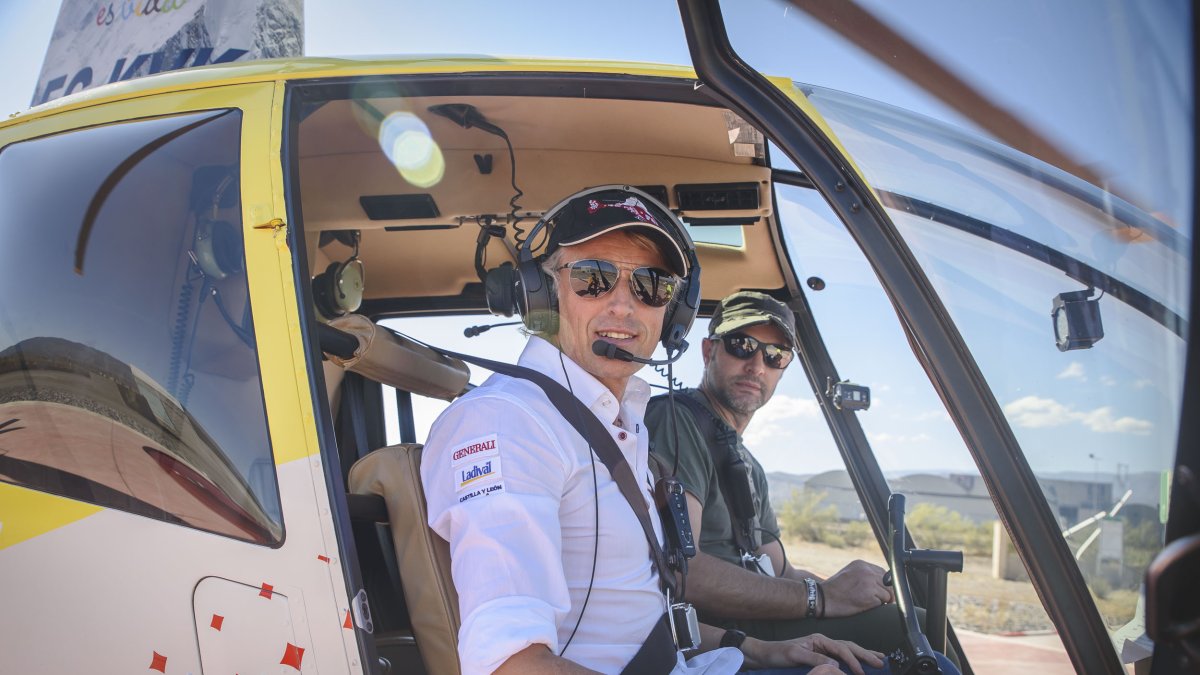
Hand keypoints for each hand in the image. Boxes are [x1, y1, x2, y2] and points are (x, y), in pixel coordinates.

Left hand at [742, 633, 884, 674]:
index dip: (853, 660)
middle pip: (849, 646)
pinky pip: (842, 655)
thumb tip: (836, 664)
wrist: (765, 654)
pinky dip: (853, 658)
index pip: (841, 649)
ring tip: (879, 659)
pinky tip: (860, 662)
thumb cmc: (778, 654)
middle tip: (881, 662)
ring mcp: (822, 647)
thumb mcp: (795, 655)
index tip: (861, 672)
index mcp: (819, 639)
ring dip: (863, 655)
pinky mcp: (821, 654)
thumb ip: (815, 659)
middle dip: (865, 654)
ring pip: (848, 650)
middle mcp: (823, 641)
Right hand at [820, 559, 893, 616]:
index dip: (884, 584)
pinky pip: (881, 603)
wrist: (821, 598)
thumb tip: (882, 581)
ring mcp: (868, 583)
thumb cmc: (834, 589)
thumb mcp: (849, 574)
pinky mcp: (869, 596)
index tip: (880, 592)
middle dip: (885, 593)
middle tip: (878, 601)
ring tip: (867, 602)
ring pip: (887, 594)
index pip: (883, 573)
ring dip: (881, 601)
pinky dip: (875, 607)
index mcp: (861, 564)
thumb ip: (864, 574)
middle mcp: (867, 571)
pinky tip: (863, 606)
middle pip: (888, 583)